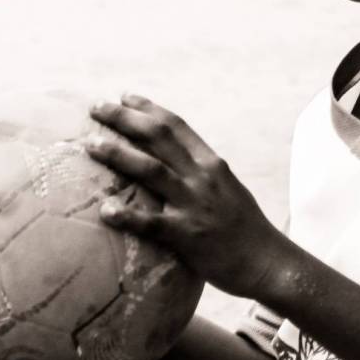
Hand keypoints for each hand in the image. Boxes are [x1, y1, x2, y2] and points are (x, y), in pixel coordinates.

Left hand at [86, 94, 287, 297]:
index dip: (147, 108)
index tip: (124, 97)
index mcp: (212, 164)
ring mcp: (195, 205)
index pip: (176, 126)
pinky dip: (126, 215)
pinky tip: (105, 210)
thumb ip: (201, 175)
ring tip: (91, 144)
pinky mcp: (187, 236)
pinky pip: (151, 223)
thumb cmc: (246, 230)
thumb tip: (171, 164)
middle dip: (124, 119)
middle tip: (96, 108)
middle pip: (158, 137)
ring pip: (151, 170)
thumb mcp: (228, 190)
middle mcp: (203, 177)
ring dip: (118, 154)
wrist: (269, 263)